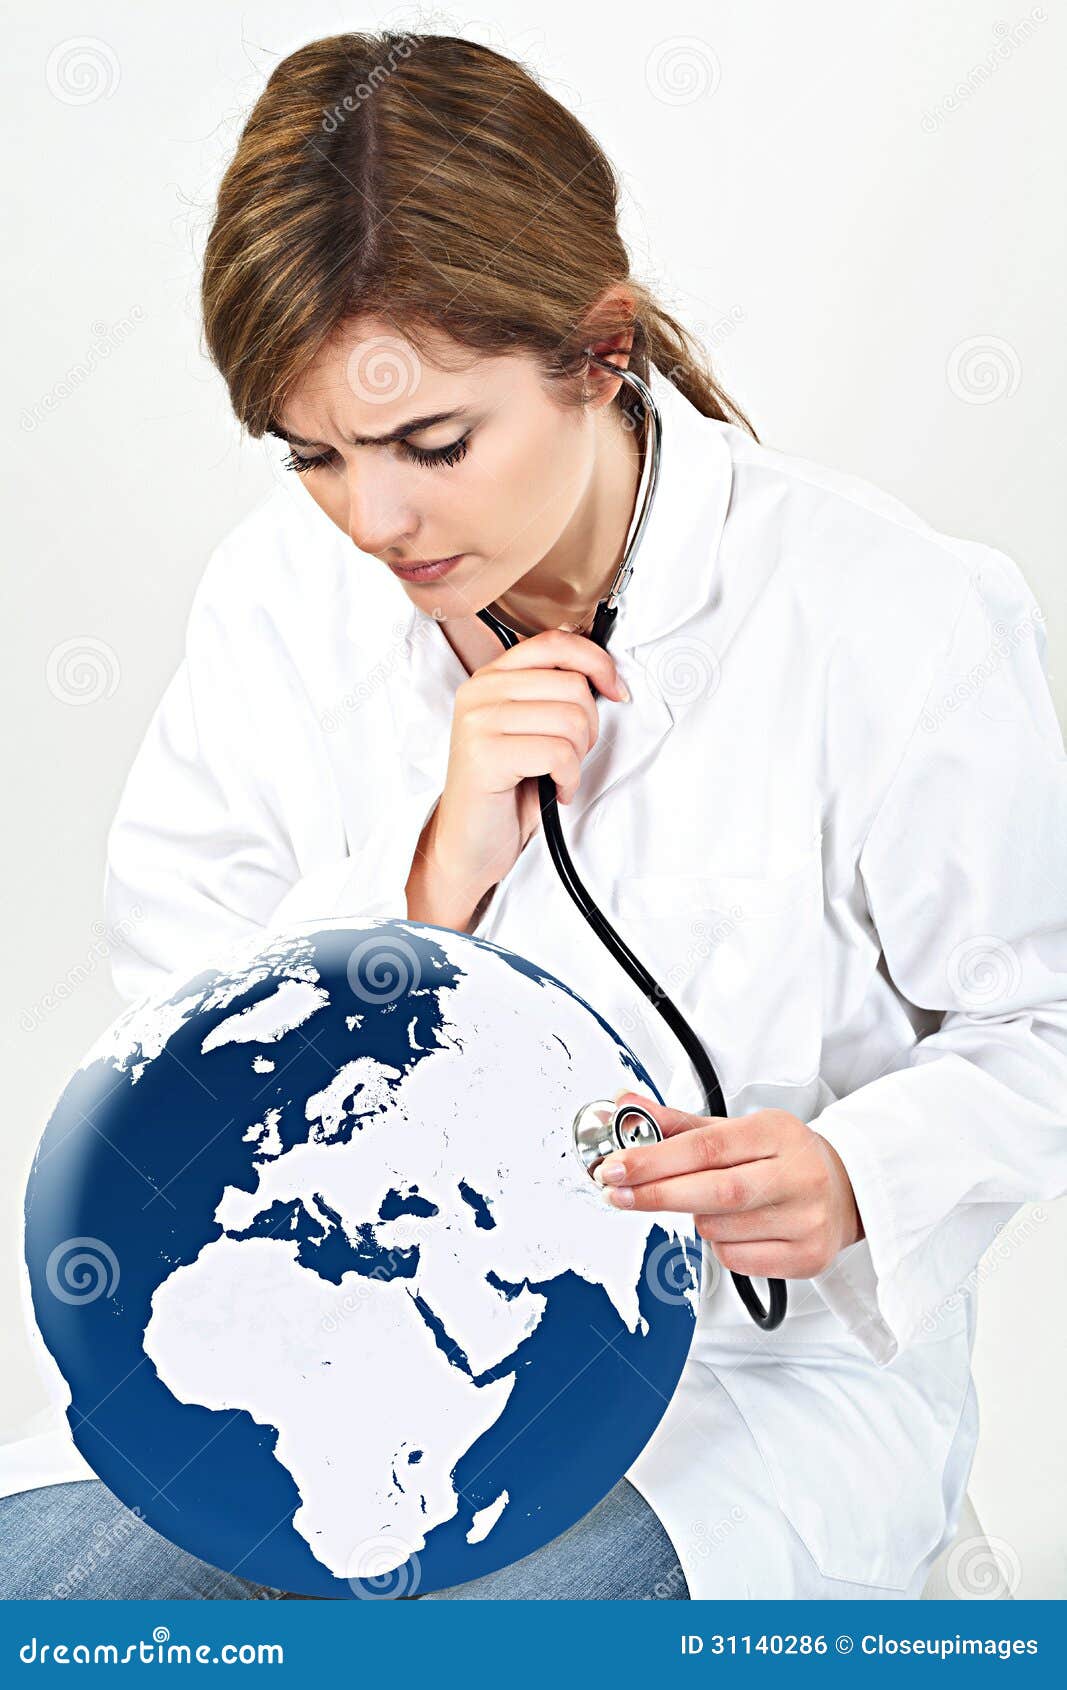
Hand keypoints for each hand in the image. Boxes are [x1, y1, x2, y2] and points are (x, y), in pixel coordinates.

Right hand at [428, 629, 628, 919]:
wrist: (470, 843)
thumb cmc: (507, 789)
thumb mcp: (531, 729)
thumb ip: (552, 693)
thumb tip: (598, 668)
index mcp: (491, 677)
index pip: (555, 643)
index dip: (597, 662)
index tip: (616, 691)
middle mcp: (480, 692)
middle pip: (572, 685)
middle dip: (589, 726)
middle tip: (571, 755)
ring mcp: (479, 722)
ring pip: (570, 719)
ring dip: (579, 756)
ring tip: (559, 774)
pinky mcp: (485, 755)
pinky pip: (558, 754)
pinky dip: (569, 779)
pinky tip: (555, 791)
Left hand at [596, 1091, 863, 1279]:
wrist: (847, 1188)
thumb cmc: (782, 1156)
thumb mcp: (736, 1129)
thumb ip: (678, 1123)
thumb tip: (625, 1103)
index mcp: (776, 1132)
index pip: (705, 1147)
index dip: (654, 1159)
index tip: (615, 1166)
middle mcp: (797, 1174)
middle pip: (713, 1192)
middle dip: (656, 1194)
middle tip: (618, 1194)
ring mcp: (806, 1219)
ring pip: (719, 1229)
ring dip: (696, 1219)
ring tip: (712, 1204)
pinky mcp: (807, 1257)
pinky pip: (736, 1260)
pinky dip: (720, 1245)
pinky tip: (735, 1227)